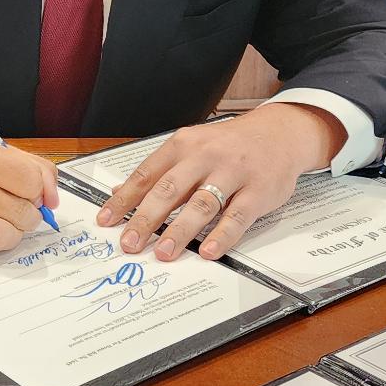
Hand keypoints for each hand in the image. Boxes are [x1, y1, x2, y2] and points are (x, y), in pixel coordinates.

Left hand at [96, 103, 340, 261]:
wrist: (278, 133)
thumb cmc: (229, 145)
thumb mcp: (192, 147)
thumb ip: (160, 170)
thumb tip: (121, 192)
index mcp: (184, 145)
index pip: (147, 174)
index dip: (124, 199)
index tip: (107, 221)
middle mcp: (206, 156)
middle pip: (170, 190)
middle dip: (146, 219)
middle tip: (130, 243)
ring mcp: (233, 173)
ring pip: (202, 204)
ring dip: (180, 230)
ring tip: (163, 252)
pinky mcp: (258, 191)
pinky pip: (237, 216)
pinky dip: (221, 235)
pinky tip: (208, 251)